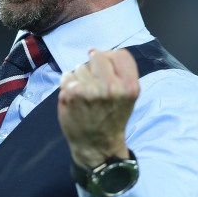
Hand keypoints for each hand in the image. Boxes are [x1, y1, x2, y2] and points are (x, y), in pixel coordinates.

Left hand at [58, 49, 139, 168]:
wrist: (97, 146)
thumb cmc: (111, 118)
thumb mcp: (126, 96)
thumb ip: (116, 72)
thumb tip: (92, 51)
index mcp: (130, 86)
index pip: (120, 54)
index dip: (110, 60)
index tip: (106, 72)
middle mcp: (112, 87)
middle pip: (98, 56)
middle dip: (93, 68)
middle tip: (94, 87)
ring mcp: (91, 90)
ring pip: (80, 67)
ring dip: (79, 78)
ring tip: (85, 96)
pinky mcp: (72, 94)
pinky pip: (67, 76)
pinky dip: (68, 85)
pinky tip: (74, 98)